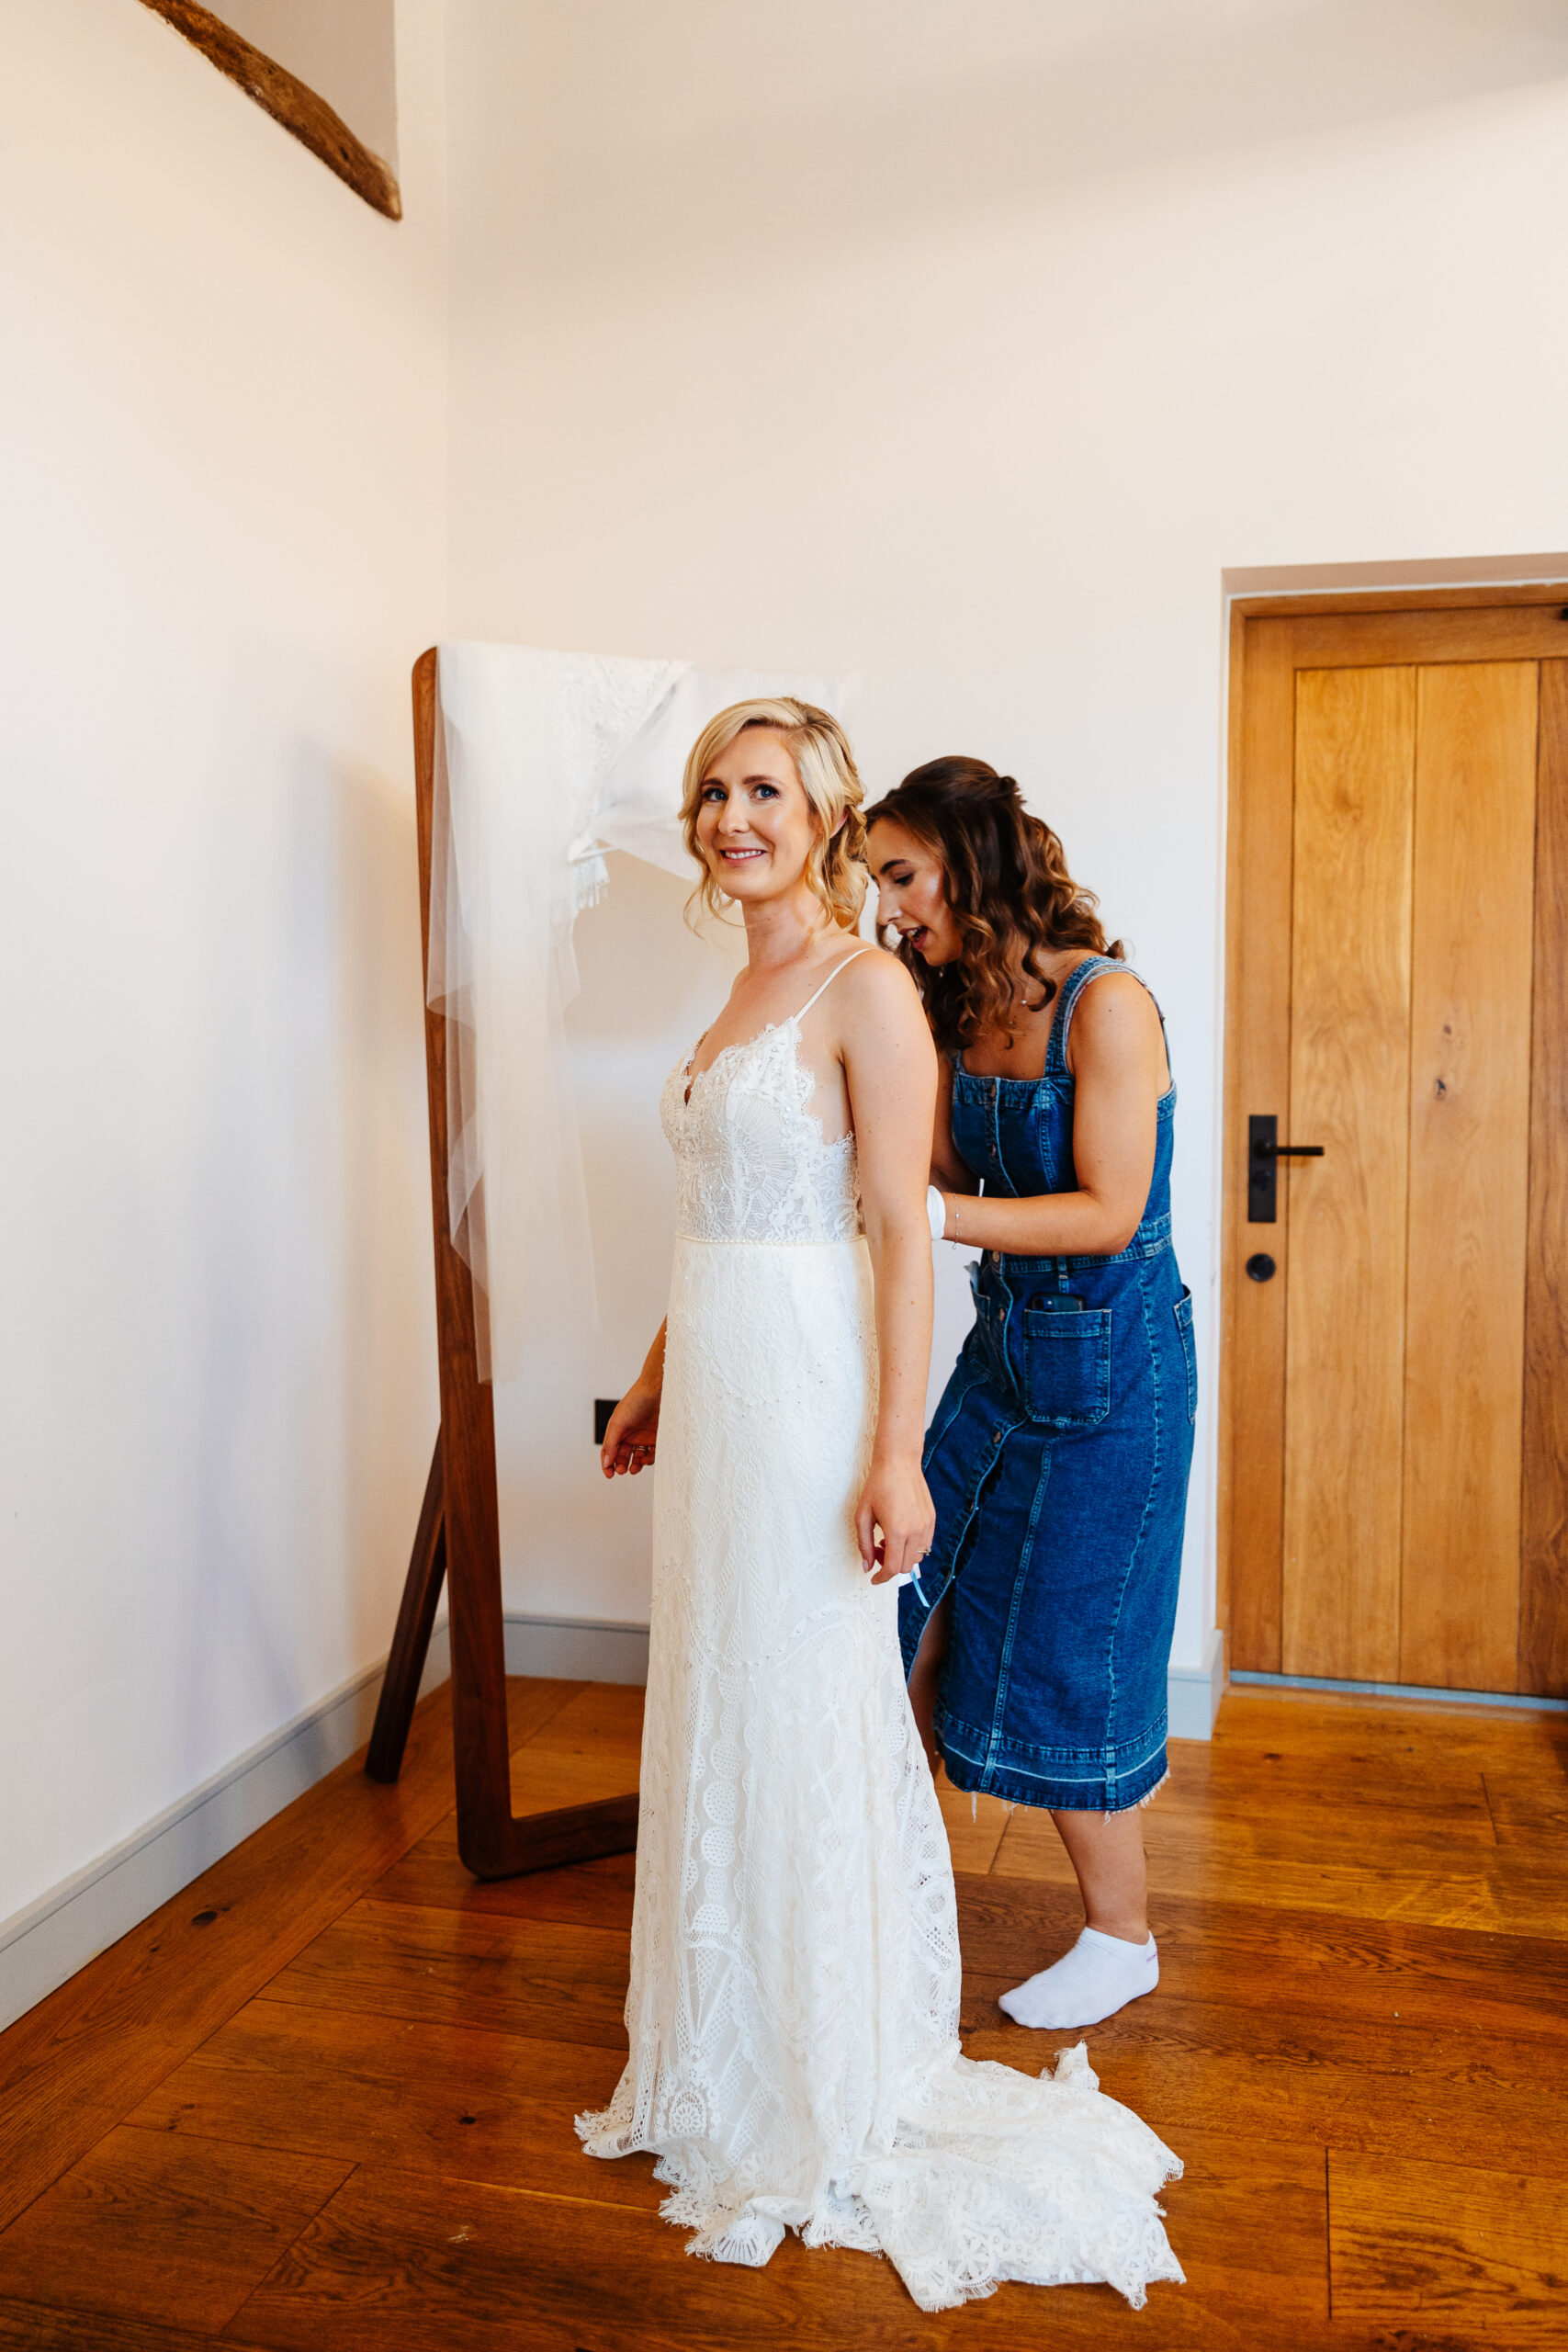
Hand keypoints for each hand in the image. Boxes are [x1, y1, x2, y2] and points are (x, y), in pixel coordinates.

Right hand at [600, 1380, 660, 1477]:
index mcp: (617, 1431)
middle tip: (622, 1471)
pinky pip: (652, 1454)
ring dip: (635, 1466)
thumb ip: (611, 1443)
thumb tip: (606, 1462)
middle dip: (621, 1466)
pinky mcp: (657, 1438)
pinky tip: (645, 1460)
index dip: (607, 1464)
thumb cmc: (635, 1401)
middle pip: (623, 1457)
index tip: (609, 1475)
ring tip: (634, 1469)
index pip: (609, 1451)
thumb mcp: (618, 1423)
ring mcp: (644, 1436)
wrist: (658, 1390)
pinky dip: (648, 1460)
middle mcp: (630, 1435)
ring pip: (638, 1458)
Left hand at [854, 1453, 935, 1584]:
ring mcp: (927, 1525)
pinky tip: (900, 1533)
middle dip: (890, 1566)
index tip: (874, 1579)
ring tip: (888, 1540)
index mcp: (897, 1531)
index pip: (893, 1568)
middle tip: (877, 1551)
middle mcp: (916, 1531)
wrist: (899, 1461)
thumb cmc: (877, 1485)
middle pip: (906, 1567)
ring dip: (901, 1557)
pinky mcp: (932, 1519)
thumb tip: (867, 1566)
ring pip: (917, 1558)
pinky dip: (912, 1547)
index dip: (882, 1578)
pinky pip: (925, 1545)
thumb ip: (864, 1544)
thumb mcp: (863, 1515)